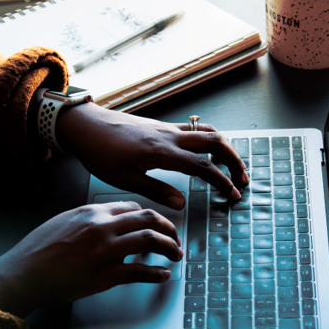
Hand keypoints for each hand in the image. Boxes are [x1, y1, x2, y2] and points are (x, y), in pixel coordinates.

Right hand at [0, 201, 182, 317]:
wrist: (24, 273)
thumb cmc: (39, 247)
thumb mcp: (65, 220)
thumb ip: (91, 217)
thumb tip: (113, 220)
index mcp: (93, 212)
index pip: (133, 207)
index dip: (150, 216)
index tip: (156, 224)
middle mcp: (103, 227)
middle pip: (148, 219)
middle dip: (169, 227)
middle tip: (175, 236)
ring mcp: (106, 251)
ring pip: (150, 241)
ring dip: (170, 247)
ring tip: (176, 254)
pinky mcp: (105, 276)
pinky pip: (140, 272)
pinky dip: (156, 274)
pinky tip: (163, 275)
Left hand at [56, 102, 248, 209]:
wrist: (87, 126)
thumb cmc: (101, 153)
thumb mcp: (125, 179)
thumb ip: (156, 190)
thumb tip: (182, 203)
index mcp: (162, 152)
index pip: (203, 166)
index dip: (222, 181)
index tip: (233, 195)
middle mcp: (170, 136)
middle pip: (215, 141)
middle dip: (234, 160)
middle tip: (242, 179)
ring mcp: (167, 128)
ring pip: (206, 131)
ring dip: (224, 147)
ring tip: (231, 164)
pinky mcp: (161, 125)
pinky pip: (193, 128)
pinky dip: (209, 139)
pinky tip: (206, 151)